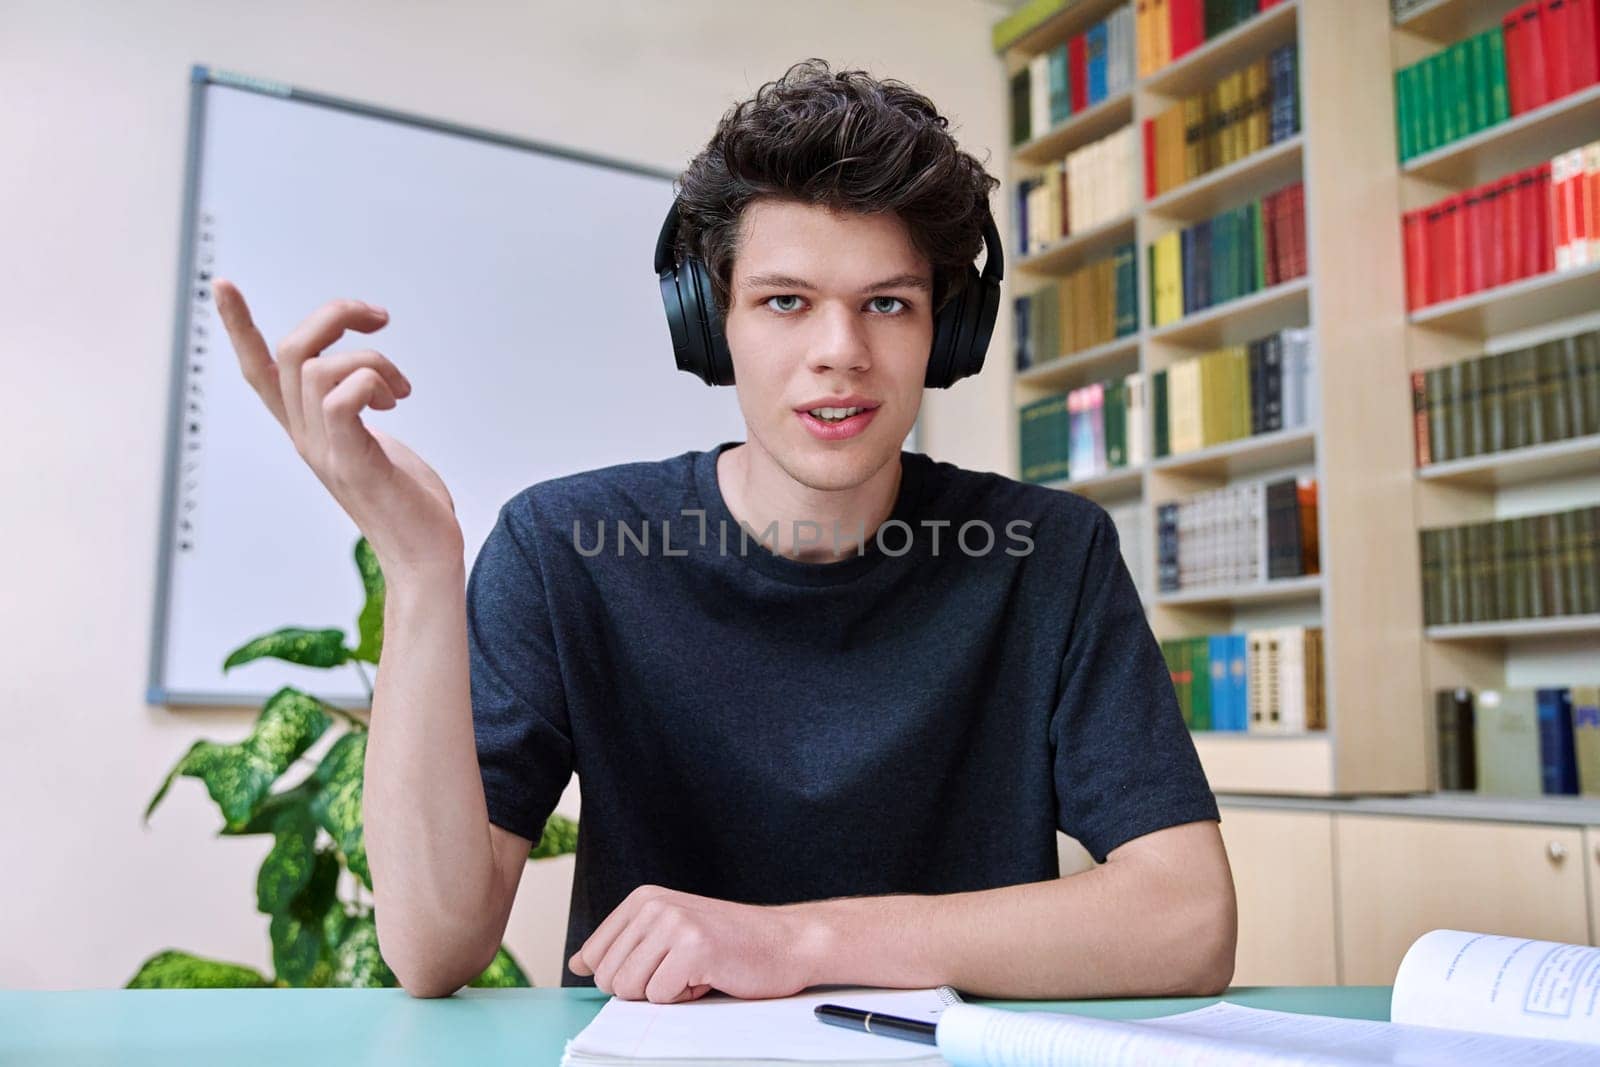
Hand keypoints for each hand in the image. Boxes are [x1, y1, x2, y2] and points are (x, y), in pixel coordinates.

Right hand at [213, 279, 464, 578]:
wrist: (425, 560)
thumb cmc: (409, 503)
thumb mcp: (374, 444)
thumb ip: (358, 412)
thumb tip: (366, 381)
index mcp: (307, 430)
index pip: (258, 372)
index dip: (238, 327)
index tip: (221, 284)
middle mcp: (305, 438)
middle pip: (288, 351)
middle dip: (334, 317)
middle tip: (380, 319)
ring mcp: (325, 451)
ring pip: (316, 368)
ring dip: (371, 360)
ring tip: (401, 391)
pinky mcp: (353, 464)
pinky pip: (341, 399)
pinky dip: (370, 382)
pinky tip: (393, 403)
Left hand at [569, 885, 814, 1003]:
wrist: (787, 942)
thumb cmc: (729, 945)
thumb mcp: (668, 934)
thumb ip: (623, 946)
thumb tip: (578, 961)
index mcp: (643, 899)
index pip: (593, 956)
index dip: (624, 975)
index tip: (659, 964)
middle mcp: (654, 905)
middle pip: (607, 977)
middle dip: (642, 988)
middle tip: (682, 969)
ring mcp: (674, 923)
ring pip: (630, 989)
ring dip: (664, 993)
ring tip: (696, 971)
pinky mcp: (693, 947)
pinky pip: (660, 997)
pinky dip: (685, 998)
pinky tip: (710, 976)